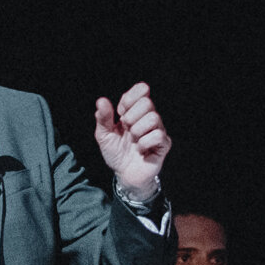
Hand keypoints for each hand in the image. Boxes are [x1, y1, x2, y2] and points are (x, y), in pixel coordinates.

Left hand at [94, 82, 171, 197]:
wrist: (124, 175)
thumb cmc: (116, 153)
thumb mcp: (104, 135)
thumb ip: (103, 118)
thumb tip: (101, 101)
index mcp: (134, 111)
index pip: (141, 90)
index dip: (130, 98)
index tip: (121, 112)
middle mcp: (148, 117)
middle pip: (147, 103)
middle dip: (131, 117)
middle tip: (126, 129)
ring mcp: (157, 130)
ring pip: (154, 118)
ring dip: (138, 131)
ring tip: (133, 141)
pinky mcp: (163, 144)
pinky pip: (158, 135)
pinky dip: (144, 143)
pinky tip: (140, 150)